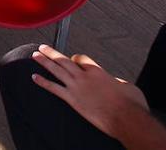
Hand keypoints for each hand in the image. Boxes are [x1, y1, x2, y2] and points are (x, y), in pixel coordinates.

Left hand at [29, 44, 148, 139]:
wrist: (127, 118)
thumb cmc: (131, 104)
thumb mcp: (127, 86)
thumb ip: (116, 82)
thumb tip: (115, 83)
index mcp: (98, 71)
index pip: (81, 59)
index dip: (75, 58)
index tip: (72, 59)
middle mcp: (84, 76)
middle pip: (64, 60)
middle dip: (51, 52)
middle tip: (42, 47)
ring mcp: (77, 87)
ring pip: (56, 70)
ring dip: (44, 62)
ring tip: (35, 55)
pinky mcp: (72, 99)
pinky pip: (54, 88)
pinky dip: (43, 82)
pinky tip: (34, 78)